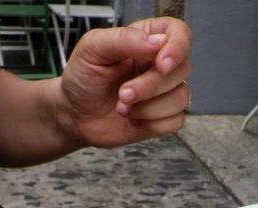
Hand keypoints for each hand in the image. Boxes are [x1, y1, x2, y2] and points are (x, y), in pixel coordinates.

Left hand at [57, 17, 191, 147]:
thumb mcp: (93, 48)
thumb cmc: (83, 78)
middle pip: (182, 70)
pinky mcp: (163, 118)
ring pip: (180, 98)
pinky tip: (133, 119)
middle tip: (122, 93)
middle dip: (151, 86)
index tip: (160, 64)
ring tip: (122, 107)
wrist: (75, 115)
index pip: (180, 34)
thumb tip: (157, 42)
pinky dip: (152, 124)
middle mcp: (159, 65)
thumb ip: (124, 39)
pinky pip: (175, 121)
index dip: (177, 48)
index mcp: (147, 39)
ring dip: (148, 108)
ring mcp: (164, 93)